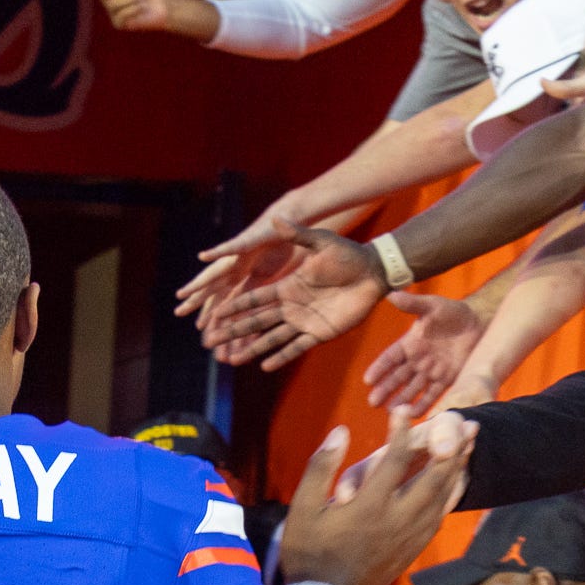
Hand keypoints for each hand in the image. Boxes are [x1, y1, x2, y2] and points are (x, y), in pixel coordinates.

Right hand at [176, 214, 387, 370]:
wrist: (374, 272)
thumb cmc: (348, 254)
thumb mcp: (321, 242)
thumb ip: (297, 235)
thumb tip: (275, 218)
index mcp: (287, 286)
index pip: (255, 299)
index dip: (234, 308)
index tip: (214, 315)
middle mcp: (291, 306)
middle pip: (256, 322)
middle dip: (233, 332)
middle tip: (210, 342)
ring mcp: (304, 321)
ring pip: (272, 338)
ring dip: (252, 348)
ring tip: (232, 361)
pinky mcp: (320, 333)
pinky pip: (296, 347)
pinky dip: (281, 357)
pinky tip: (264, 366)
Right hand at [278, 406, 471, 584]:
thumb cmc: (308, 552)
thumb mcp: (302, 508)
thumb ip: (322, 467)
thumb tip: (340, 432)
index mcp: (370, 506)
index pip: (395, 459)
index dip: (402, 431)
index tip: (402, 410)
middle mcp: (398, 519)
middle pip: (436, 477)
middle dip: (454, 447)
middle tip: (467, 424)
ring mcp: (410, 536)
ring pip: (444, 498)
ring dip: (459, 469)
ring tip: (470, 447)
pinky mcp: (414, 548)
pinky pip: (441, 516)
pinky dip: (453, 495)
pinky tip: (456, 484)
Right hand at [362, 291, 482, 412]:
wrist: (478, 321)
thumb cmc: (452, 311)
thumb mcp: (432, 305)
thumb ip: (412, 303)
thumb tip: (391, 294)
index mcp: (410, 343)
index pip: (390, 358)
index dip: (379, 368)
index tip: (368, 380)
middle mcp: (417, 360)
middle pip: (397, 377)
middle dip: (385, 390)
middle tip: (373, 402)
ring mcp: (431, 371)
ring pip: (413, 388)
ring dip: (402, 400)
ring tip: (393, 412)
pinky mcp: (447, 379)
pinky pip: (434, 393)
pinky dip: (425, 403)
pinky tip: (415, 415)